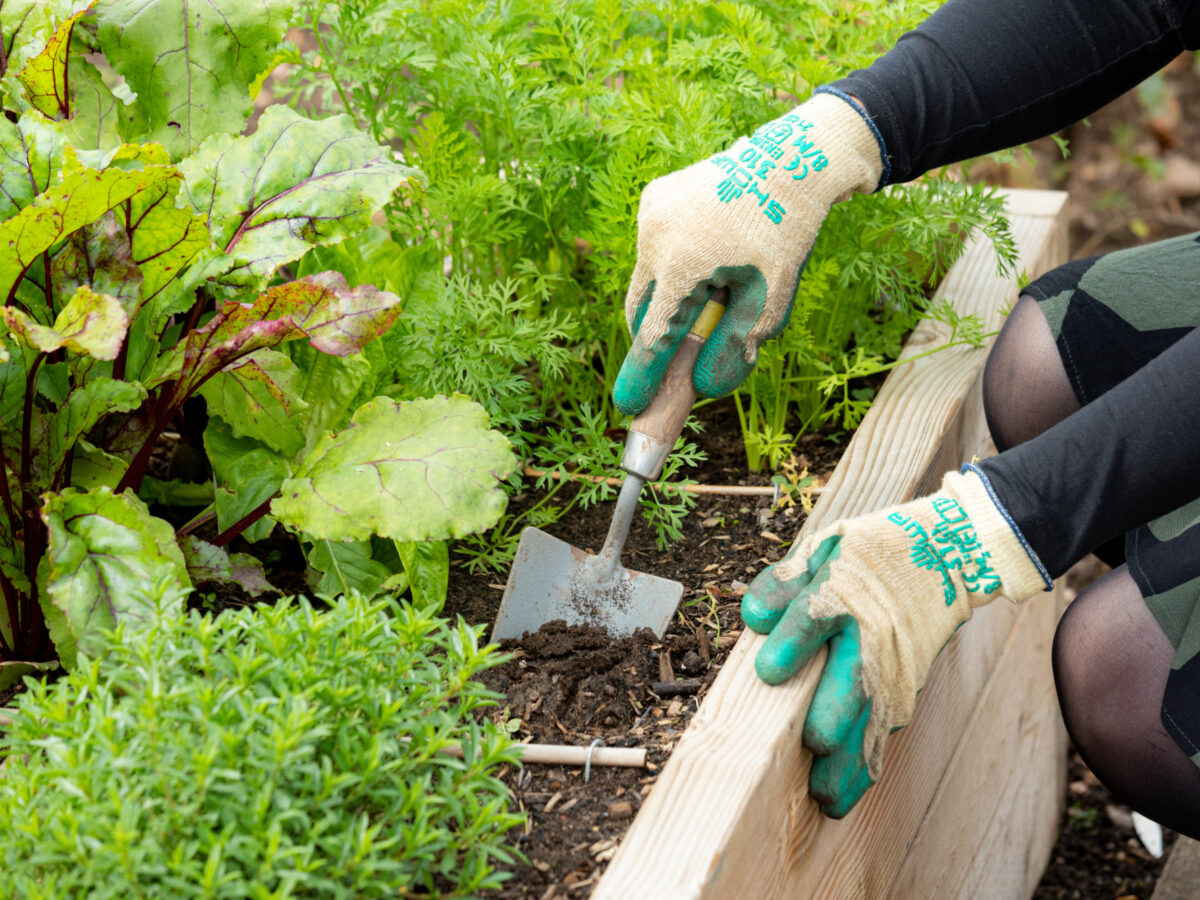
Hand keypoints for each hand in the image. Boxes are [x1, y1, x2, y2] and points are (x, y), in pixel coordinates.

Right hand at [612, 89, 885, 414]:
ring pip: (648, 278)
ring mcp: (649, 213)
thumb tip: (706, 387)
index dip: (643, 374)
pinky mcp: (653, 198)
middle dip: (656, 334)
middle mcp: (654, 236)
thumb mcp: (770, 298)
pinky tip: (711, 249)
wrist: (790, 161)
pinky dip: (673, 263)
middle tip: (674, 356)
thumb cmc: (786, 232)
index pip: (654, 335)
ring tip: (719, 278)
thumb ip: (735, 345)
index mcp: (681, 264)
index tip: (629, 406)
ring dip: (671, 295)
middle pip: (640, 308)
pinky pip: (654, 248)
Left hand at [741, 465, 1051, 815]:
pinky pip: (883, 734)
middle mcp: (871, 634)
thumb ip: (785, 582)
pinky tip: (841, 798)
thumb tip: (754, 616)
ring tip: (823, 796)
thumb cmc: (867, 556)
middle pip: (855, 677)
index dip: (792, 644)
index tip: (767, 672)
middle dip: (836, 712)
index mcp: (842, 591)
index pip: (814, 617)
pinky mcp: (904, 690)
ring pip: (872, 719)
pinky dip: (865, 768)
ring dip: (850, 759)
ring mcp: (893, 666)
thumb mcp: (824, 549)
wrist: (943, 556)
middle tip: (814, 742)